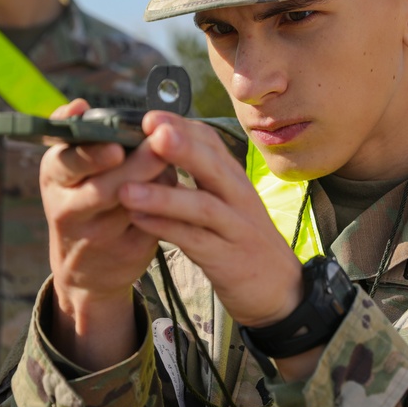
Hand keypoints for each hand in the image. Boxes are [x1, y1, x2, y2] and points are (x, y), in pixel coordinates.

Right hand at [40, 99, 174, 369]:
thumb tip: (80, 105)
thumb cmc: (82, 199)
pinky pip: (153, 223)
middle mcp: (69, 210)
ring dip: (159, 183)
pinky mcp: (127, 253)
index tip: (117, 147)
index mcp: (55, 179)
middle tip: (162, 146)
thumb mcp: (70, 170)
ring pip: (134, 206)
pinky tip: (182, 192)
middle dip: (137, 166)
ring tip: (176, 163)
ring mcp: (98, 236)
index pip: (67, 163)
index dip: (93, 155)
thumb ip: (79, 137)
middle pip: (105, 188)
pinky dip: (169, 205)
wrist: (86, 265)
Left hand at [120, 112, 303, 329]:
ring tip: (126, 187)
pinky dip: (166, 230)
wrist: (281, 290)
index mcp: (235, 180)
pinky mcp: (228, 260)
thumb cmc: (243, 241)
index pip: (212, 143)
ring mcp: (235, 229)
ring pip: (202, 206)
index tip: (149, 116)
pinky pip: (195, 241)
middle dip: (180, 147)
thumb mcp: (228, 203)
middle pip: (212, 166)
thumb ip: (203, 177)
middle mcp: (239, 198)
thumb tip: (164, 146)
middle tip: (149, 131)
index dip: (182, 127)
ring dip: (164, 195)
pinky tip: (139, 222)